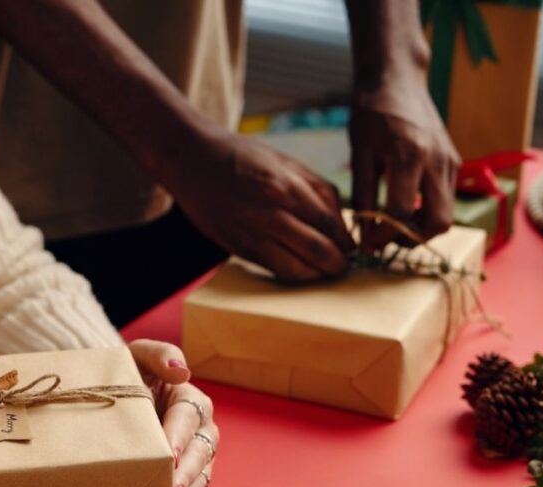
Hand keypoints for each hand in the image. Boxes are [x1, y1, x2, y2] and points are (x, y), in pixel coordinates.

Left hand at [128, 339, 216, 486]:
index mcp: (189, 398)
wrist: (111, 394)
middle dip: (188, 470)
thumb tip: (181, 372)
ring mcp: (194, 451)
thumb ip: (159, 355)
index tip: (170, 453)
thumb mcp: (138, 355)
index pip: (188, 417)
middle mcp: (198, 426)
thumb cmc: (128, 373)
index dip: (180, 435)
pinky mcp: (185, 471)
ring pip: (202, 472)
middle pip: (200, 449)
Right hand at [170, 131, 354, 282]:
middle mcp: (268, 212)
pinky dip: (289, 273)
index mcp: (285, 186)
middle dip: (335, 264)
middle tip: (343, 268)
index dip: (345, 241)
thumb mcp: (285, 161)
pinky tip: (299, 270)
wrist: (190, 159)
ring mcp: (249, 232)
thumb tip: (341, 222)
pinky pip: (270, 267)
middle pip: (316, 249)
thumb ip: (316, 190)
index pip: (328, 223)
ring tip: (325, 274)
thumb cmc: (241, 155)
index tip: (352, 249)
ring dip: (315, 275)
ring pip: (293, 267)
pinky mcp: (234, 245)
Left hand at [349, 73, 460, 250]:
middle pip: (438, 222)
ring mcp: (450, 160)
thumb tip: (364, 234)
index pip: (400, 213)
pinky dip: (427, 211)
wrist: (397, 78)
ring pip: (447, 214)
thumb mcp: (359, 153)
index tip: (367, 245)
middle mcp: (436, 160)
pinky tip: (403, 205)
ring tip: (393, 224)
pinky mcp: (454, 160)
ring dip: (422, 228)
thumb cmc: (371, 112)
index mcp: (409, 156)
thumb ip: (363, 195)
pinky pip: (446, 198)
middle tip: (386, 239)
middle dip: (412, 239)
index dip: (383, 236)